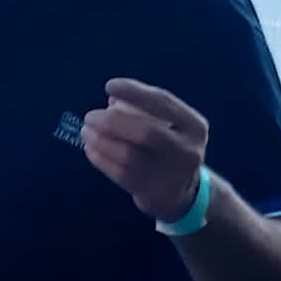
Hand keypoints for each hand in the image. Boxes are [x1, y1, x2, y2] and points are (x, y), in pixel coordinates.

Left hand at [81, 78, 208, 222]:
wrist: (183, 194)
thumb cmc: (168, 149)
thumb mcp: (169, 127)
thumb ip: (144, 111)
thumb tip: (112, 99)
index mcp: (194, 126)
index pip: (163, 103)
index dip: (134, 91)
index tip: (109, 86)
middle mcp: (187, 150)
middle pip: (146, 132)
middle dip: (113, 122)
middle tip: (90, 116)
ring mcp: (171, 175)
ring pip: (129, 156)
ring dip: (102, 141)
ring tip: (86, 132)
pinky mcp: (154, 194)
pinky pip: (121, 174)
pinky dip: (101, 159)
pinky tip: (90, 149)